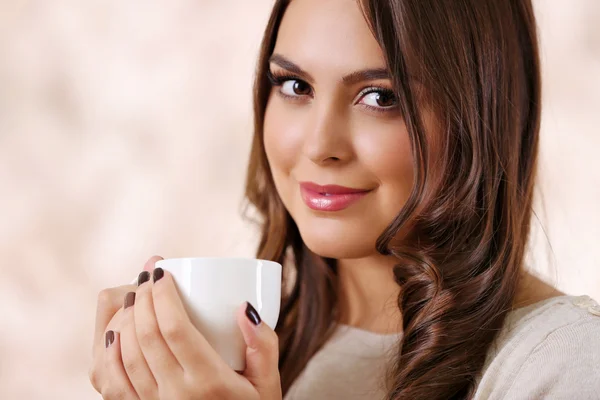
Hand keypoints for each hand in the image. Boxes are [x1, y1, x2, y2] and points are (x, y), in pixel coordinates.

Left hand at [89, 256, 282, 399]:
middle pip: (146, 335)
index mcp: (209, 382)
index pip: (175, 328)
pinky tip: (115, 330)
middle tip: (148, 275)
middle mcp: (176, 394)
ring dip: (125, 317)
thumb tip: (244, 307)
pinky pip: (112, 380)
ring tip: (135, 294)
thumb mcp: (268, 384)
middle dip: (142, 296)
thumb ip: (263, 345)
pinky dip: (108, 350)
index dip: (162, 295)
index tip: (162, 272)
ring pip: (125, 353)